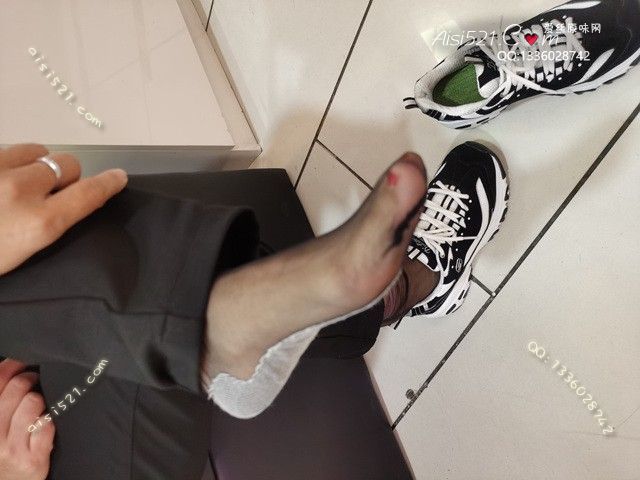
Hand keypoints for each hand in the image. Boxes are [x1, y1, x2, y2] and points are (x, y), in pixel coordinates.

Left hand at [0, 144, 127, 274]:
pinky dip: (12, 161)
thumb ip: (51, 227)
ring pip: (38, 151)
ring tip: (18, 183)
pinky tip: (2, 178)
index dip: (107, 184)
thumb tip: (75, 202)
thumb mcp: (23, 254)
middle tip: (45, 194)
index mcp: (37, 224)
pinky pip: (10, 148)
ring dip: (36, 164)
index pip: (88, 194)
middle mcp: (19, 191)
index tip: (118, 177)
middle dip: (64, 177)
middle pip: (67, 165)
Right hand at [0, 359, 53, 479]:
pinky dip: (50, 422)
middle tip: (36, 381)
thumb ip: (3, 399)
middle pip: (17, 387)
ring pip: (33, 402)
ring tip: (39, 408)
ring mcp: (10, 448)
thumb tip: (14, 365)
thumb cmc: (4, 449)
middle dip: (31, 379)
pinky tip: (46, 426)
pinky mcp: (31, 460)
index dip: (12, 365)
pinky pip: (47, 425)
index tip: (23, 362)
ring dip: (41, 401)